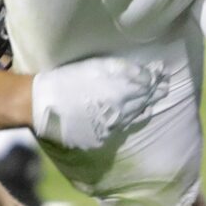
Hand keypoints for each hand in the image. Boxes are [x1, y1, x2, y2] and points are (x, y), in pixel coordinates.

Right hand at [30, 53, 170, 150]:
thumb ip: (124, 70)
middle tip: (164, 89)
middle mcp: (118, 113)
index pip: (145, 88)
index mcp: (119, 94)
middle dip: (153, 95)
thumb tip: (147, 75)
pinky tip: (127, 116)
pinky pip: (117, 128)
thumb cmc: (67, 79)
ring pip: (131, 118)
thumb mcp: (96, 67)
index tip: (164, 76)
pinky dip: (124, 121)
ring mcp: (108, 128)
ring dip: (142, 109)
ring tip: (150, 103)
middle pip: (141, 103)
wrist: (41, 104)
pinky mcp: (98, 139)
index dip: (155, 82)